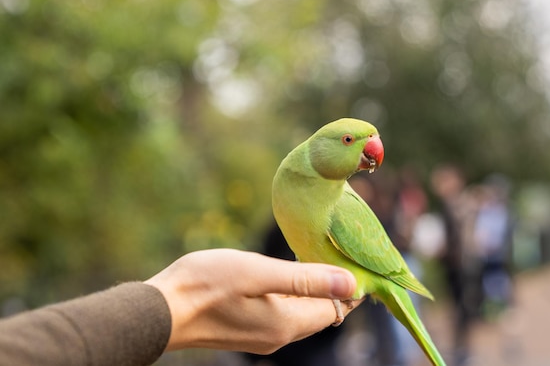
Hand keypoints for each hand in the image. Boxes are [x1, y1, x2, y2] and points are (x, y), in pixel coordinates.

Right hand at [144, 249, 360, 353]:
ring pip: (300, 312)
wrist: (160, 311)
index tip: (352, 259)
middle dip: (332, 287)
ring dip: (310, 289)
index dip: (348, 287)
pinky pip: (281, 312)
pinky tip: (283, 274)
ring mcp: (262, 336)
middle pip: (320, 312)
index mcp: (287, 323)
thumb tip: (350, 282)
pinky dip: (290, 295)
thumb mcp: (258, 272)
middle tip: (334, 252)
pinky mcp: (247, 330)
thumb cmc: (206, 285)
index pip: (335, 309)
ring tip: (313, 258)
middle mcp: (279, 335)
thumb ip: (305, 279)